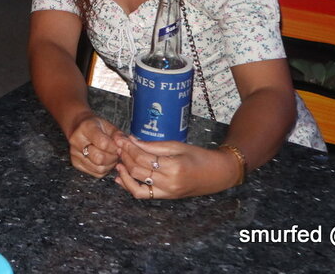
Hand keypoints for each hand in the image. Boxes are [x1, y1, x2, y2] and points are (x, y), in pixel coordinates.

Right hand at [67, 113, 120, 176]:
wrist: (80, 128)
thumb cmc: (96, 127)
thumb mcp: (109, 126)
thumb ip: (118, 135)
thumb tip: (125, 144)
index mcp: (85, 127)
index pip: (103, 143)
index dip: (115, 147)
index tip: (119, 146)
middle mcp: (76, 140)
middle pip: (99, 158)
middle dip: (112, 157)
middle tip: (116, 153)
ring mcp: (74, 153)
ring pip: (99, 168)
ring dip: (110, 165)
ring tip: (111, 156)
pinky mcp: (76, 163)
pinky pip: (96, 173)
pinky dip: (104, 169)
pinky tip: (105, 161)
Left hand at [111, 134, 237, 199]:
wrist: (217, 174)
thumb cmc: (200, 156)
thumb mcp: (178, 146)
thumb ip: (153, 145)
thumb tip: (132, 140)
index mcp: (173, 166)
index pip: (143, 157)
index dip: (129, 147)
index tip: (120, 139)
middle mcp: (169, 182)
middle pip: (137, 170)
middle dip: (125, 157)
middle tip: (117, 146)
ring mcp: (167, 192)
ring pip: (136, 185)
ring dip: (124, 172)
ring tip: (118, 160)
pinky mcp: (166, 197)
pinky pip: (143, 194)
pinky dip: (129, 187)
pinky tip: (120, 177)